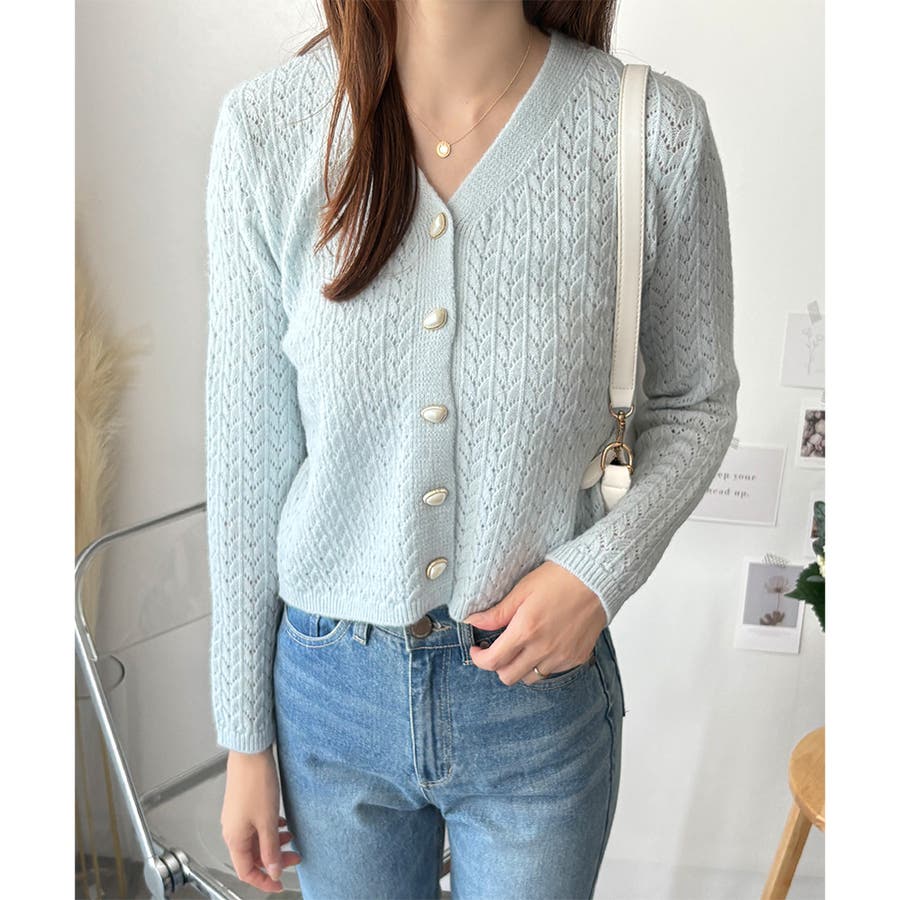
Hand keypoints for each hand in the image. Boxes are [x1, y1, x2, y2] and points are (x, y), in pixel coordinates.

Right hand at [221, 746, 301, 892]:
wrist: (250, 753)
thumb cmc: (255, 781)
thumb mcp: (267, 821)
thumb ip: (270, 848)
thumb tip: (273, 870)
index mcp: (235, 838)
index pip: (246, 871)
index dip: (264, 881)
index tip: (279, 884)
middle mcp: (233, 829)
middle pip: (253, 856)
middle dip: (274, 860)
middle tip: (294, 857)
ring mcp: (237, 817)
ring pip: (256, 840)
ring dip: (274, 843)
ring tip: (291, 838)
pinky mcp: (244, 805)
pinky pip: (256, 825)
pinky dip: (270, 829)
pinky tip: (281, 824)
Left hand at [463, 561, 608, 685]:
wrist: (596, 579)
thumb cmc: (559, 579)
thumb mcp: (521, 590)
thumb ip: (497, 613)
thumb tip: (473, 622)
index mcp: (526, 630)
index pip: (493, 661)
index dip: (479, 659)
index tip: (477, 650)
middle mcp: (543, 649)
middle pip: (508, 677)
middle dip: (498, 665)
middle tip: (498, 648)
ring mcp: (561, 656)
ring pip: (530, 678)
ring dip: (520, 667)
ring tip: (522, 647)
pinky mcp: (576, 658)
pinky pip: (552, 671)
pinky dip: (542, 663)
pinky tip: (543, 644)